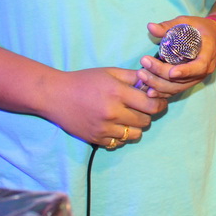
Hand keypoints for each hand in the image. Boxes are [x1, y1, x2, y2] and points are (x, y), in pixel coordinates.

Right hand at [40, 67, 167, 147]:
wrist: (56, 96)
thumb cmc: (85, 81)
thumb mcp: (110, 72)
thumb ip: (133, 76)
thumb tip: (153, 81)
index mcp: (117, 93)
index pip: (151, 105)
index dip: (159, 103)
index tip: (158, 101)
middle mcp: (112, 112)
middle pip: (145, 121)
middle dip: (147, 114)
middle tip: (141, 107)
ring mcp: (104, 128)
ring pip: (135, 134)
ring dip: (136, 126)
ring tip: (128, 117)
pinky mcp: (97, 139)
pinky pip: (120, 143)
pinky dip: (122, 135)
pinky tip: (116, 125)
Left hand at [133, 17, 215, 96]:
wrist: (211, 36)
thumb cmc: (199, 27)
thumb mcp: (186, 22)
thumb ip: (168, 26)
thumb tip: (150, 27)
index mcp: (208, 53)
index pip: (200, 66)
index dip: (186, 71)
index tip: (171, 72)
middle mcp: (204, 70)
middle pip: (183, 79)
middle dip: (162, 73)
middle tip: (144, 63)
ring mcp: (197, 78)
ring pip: (178, 88)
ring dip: (158, 85)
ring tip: (141, 75)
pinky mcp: (189, 82)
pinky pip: (176, 91)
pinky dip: (162, 93)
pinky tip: (149, 91)